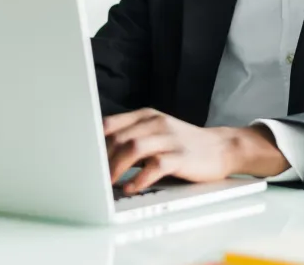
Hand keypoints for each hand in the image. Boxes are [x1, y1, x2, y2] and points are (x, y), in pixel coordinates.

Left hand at [103, 108, 289, 193]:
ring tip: (107, 183)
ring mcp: (170, 138)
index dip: (92, 141)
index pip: (110, 123)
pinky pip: (155, 165)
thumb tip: (98, 153)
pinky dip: (139, 178)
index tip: (81, 158)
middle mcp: (157, 123)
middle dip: (101, 159)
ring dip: (116, 167)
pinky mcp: (181, 156)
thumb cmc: (183, 143)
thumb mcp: (156, 132)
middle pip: (118, 137)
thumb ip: (131, 136)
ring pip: (133, 148)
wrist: (222, 147)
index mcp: (147, 116)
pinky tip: (131, 187)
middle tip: (90, 177)